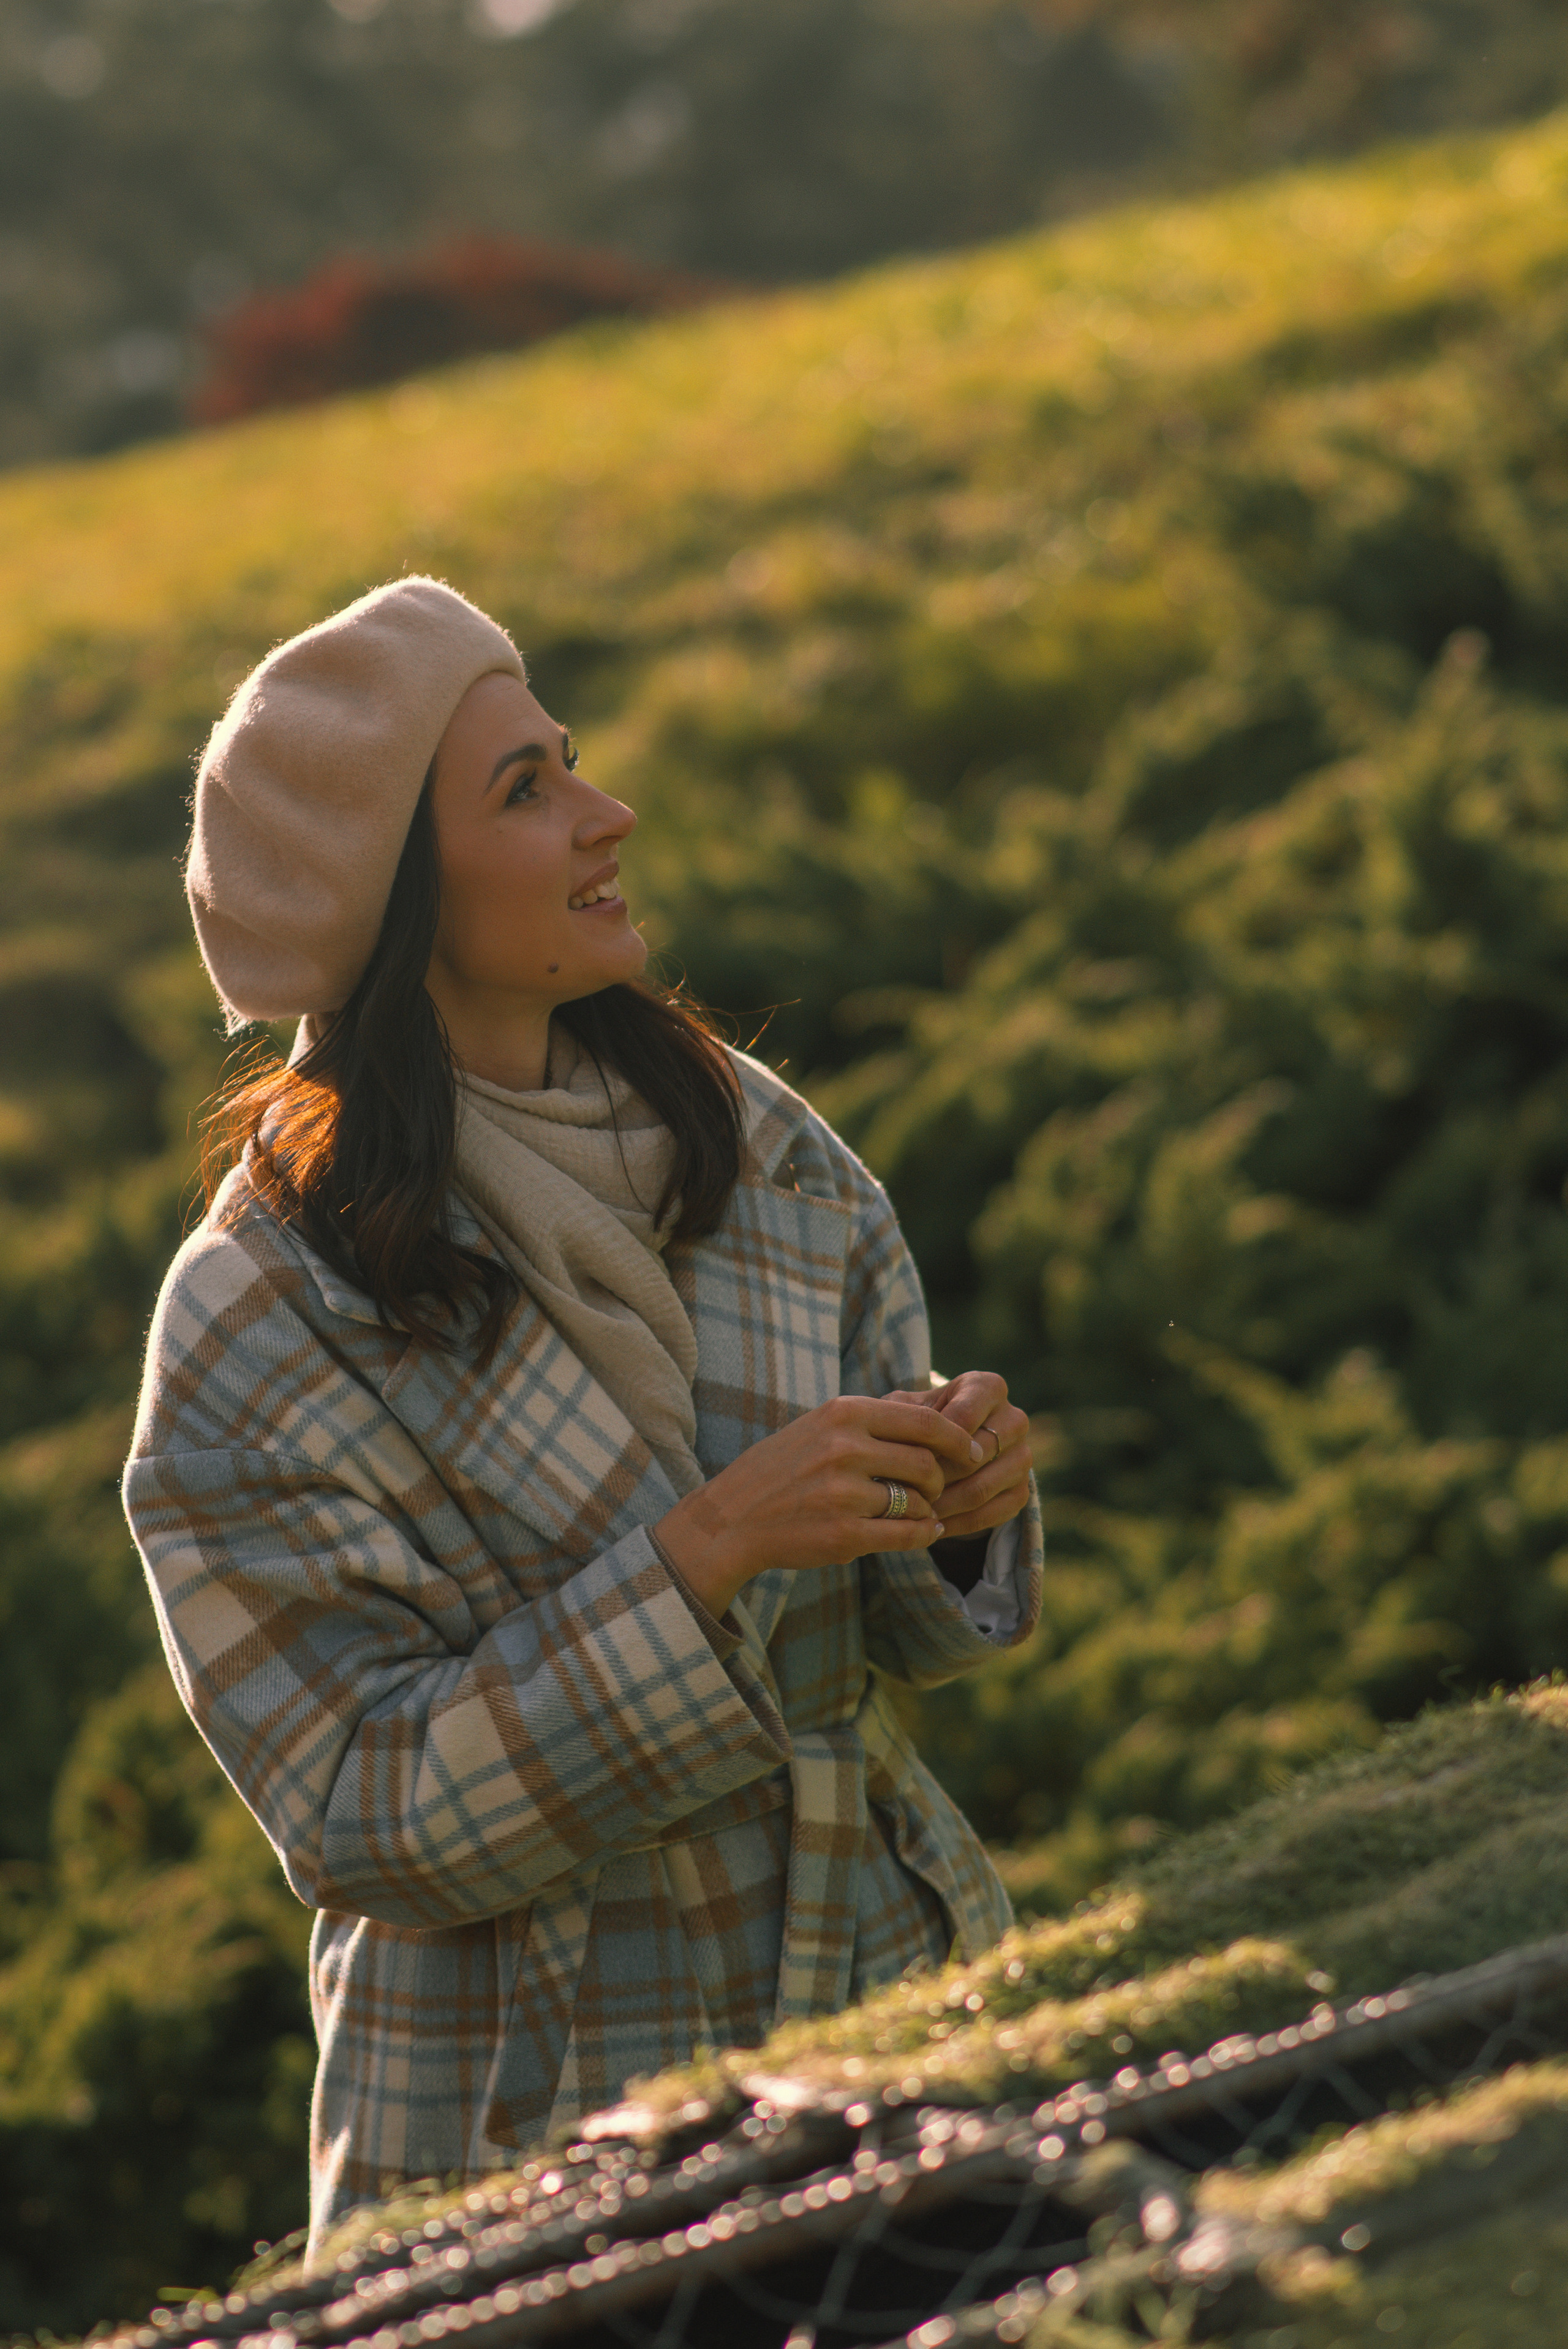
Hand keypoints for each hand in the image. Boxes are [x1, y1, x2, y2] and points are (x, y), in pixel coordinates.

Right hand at [653, 1393, 985, 1618]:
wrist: (731, 1518)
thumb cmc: (782, 1469)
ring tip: (920, 1510)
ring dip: (928, 1508)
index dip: (957, 1438)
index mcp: (844, 1412)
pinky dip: (923, 1534)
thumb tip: (936, 1415)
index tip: (971, 1450)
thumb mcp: (821, 1426)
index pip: (925, 1420)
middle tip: (935, 1487)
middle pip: (926, 1462)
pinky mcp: (844, 1534)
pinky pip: (906, 1534)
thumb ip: (872, 1420)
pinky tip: (923, 1531)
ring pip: (919, 1500)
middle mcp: (845, 1449)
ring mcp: (844, 1494)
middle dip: (940, 1478)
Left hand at [882, 1371, 1030, 1544]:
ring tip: (913, 1512)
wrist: (950, 1449)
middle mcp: (1014, 1419)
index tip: (905, 1459)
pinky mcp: (1023, 1491)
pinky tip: (931, 1526)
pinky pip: (992, 1515)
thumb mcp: (909, 1408)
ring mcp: (1023, 1457)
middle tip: (906, 1492)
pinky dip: (958, 1524)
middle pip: (975, 1454)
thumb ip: (901, 1414)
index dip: (933, 1442)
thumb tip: (894, 1441)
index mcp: (988, 1388)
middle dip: (936, 1477)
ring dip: (944, 1505)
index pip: (964, 1416)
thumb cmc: (923, 1421)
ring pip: (982, 1488)